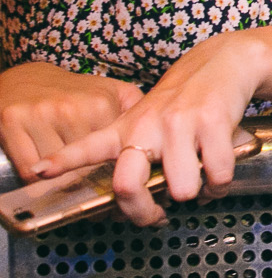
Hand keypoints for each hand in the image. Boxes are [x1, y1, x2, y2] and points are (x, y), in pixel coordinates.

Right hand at [0, 62, 140, 179]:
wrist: (25, 79)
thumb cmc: (71, 92)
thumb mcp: (111, 93)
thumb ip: (137, 110)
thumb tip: (164, 131)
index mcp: (99, 104)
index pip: (111, 152)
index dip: (113, 167)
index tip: (118, 174)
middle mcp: (71, 108)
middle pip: (83, 166)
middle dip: (85, 175)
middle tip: (85, 176)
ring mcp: (40, 115)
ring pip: (55, 172)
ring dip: (59, 178)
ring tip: (62, 168)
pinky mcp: (12, 123)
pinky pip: (27, 170)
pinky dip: (34, 179)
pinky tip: (42, 170)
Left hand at [36, 31, 271, 225]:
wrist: (224, 62)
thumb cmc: (185, 101)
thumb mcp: (149, 120)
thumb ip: (137, 155)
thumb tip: (142, 203)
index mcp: (127, 128)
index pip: (87, 146)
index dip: (61, 161)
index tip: (40, 170)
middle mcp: (147, 126)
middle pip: (129, 186)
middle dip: (144, 213)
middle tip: (156, 216)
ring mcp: (179, 124)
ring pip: (182, 189)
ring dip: (196, 194)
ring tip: (200, 183)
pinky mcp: (213, 122)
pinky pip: (217, 176)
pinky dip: (221, 185)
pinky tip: (218, 175)